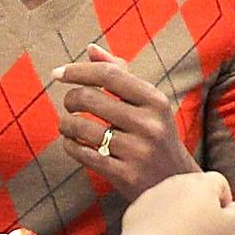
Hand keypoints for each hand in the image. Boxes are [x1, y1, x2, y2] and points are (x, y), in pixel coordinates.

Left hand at [56, 44, 196, 199]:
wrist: (176, 184)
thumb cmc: (156, 135)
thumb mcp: (149, 104)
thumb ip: (121, 74)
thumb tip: (91, 49)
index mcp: (156, 101)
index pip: (109, 75)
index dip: (79, 71)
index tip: (58, 73)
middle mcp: (149, 124)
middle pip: (90, 98)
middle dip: (70, 98)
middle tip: (69, 104)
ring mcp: (137, 151)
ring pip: (81, 127)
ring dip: (65, 123)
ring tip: (67, 124)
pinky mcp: (124, 175)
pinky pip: (82, 154)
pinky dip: (70, 144)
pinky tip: (71, 142)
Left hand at [107, 171, 234, 234]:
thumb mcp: (229, 230)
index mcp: (204, 182)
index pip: (221, 183)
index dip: (226, 203)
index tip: (223, 222)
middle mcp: (179, 180)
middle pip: (197, 191)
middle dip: (202, 209)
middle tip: (204, 234)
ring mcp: (157, 192)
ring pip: (175, 201)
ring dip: (181, 215)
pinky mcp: (139, 206)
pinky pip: (156, 212)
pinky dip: (161, 223)